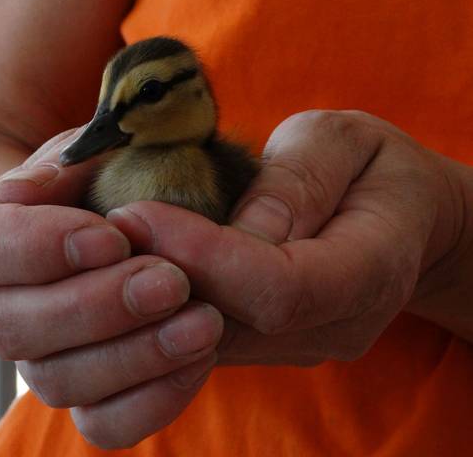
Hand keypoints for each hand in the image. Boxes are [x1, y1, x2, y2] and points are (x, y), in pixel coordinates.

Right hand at [0, 128, 224, 448]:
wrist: (112, 220)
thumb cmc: (97, 177)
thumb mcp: (89, 149)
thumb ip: (66, 162)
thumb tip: (22, 191)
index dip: (33, 247)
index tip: (112, 236)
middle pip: (10, 326)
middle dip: (94, 306)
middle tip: (168, 281)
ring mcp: (39, 358)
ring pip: (57, 382)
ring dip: (134, 355)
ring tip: (203, 320)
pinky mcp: (87, 395)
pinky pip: (104, 424)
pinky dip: (154, 400)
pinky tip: (198, 357)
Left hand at [108, 110, 466, 364]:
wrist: (398, 219)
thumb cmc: (371, 168)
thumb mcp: (344, 142)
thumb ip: (297, 181)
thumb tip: (238, 229)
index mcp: (370, 271)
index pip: (276, 288)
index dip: (199, 254)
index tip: (133, 211)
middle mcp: (330, 328)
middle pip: (225, 328)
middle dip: (151, 280)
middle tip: (93, 231)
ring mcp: (293, 346)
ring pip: (199, 348)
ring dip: (140, 301)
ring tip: (96, 247)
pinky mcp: (261, 347)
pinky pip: (195, 345)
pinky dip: (152, 311)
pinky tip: (120, 269)